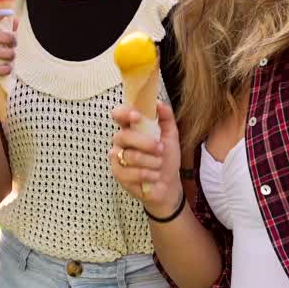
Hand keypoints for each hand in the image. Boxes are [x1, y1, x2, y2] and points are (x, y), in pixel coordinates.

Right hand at [109, 101, 183, 216]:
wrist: (168, 184)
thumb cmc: (166, 159)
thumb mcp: (170, 137)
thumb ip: (166, 118)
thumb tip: (158, 103)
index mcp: (132, 128)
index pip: (120, 115)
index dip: (124, 113)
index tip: (136, 116)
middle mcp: (121, 141)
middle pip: (124, 136)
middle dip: (145, 143)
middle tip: (160, 149)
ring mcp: (117, 158)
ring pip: (129, 155)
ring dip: (150, 161)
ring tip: (159, 165)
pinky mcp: (118, 174)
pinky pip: (129, 172)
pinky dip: (146, 174)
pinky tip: (154, 176)